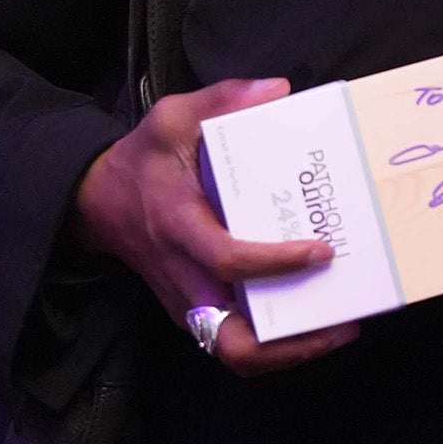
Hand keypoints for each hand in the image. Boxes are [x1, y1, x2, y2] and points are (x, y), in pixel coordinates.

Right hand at [70, 77, 358, 376]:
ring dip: (290, 352)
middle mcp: (185, 276)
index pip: (227, 259)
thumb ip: (221, 100)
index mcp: (179, 227)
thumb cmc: (142, 162)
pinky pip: (237, 342)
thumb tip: (279, 90)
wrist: (98, 203)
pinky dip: (276, 344)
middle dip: (291, 346)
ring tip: (341, 328)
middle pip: (234, 342)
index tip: (321, 251)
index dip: (275, 262)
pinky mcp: (197, 311)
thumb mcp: (170, 119)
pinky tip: (315, 321)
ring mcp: (190, 302)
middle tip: (344, 323)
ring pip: (237, 353)